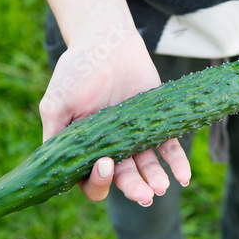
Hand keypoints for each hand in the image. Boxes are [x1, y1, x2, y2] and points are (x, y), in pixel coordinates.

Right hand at [40, 23, 190, 205]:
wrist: (107, 41)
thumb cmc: (77, 70)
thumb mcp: (56, 104)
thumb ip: (55, 137)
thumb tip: (54, 171)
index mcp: (85, 148)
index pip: (90, 179)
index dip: (97, 180)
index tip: (105, 164)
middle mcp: (111, 147)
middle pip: (123, 177)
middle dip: (133, 188)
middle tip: (145, 196)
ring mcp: (135, 137)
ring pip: (146, 166)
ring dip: (155, 179)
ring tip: (162, 187)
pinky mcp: (156, 124)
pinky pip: (168, 147)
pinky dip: (176, 162)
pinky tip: (184, 176)